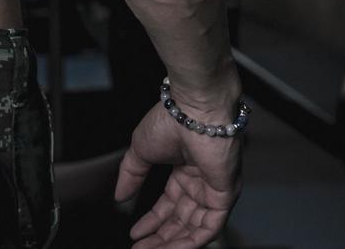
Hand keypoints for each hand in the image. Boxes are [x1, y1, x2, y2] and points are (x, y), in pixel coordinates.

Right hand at [113, 101, 243, 247]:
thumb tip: (119, 195)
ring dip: (171, 243)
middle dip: (160, 237)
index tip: (136, 234)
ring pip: (194, 228)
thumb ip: (130, 175)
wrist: (192, 109)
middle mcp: (201, 181)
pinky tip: (171, 248)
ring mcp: (214, 188)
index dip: (152, 221)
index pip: (169, 204)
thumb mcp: (140, 150)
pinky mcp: (225, 194)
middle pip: (181, 220)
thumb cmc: (171, 119)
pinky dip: (191, 241)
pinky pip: (210, 227)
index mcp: (184, 169)